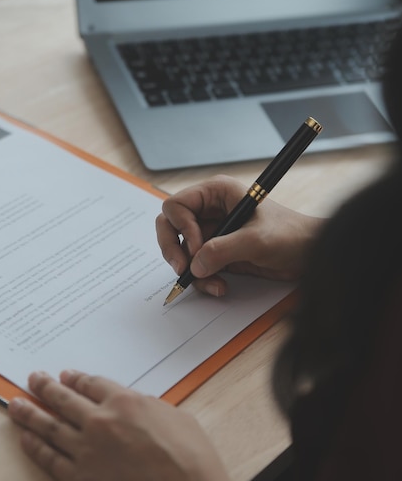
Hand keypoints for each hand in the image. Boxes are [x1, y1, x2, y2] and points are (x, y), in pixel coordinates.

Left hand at [8, 371, 233, 480]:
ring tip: (16, 404)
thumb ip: (148, 406)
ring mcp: (85, 451)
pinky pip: (49, 459)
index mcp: (125, 402)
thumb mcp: (176, 417)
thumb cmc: (191, 460)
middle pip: (64, 399)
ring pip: (49, 426)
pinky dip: (35, 447)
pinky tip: (26, 438)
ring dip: (30, 413)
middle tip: (33, 379)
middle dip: (45, 387)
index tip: (65, 377)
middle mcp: (100, 421)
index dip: (75, 379)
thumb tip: (134, 406)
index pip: (91, 384)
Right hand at [156, 175, 322, 296]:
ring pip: (182, 252)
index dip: (181, 229)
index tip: (197, 249)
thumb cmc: (290, 234)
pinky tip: (221, 286)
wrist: (309, 254)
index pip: (176, 206)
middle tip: (183, 270)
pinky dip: (203, 280)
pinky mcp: (218, 253)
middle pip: (170, 228)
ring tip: (213, 283)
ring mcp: (212, 233)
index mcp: (216, 193)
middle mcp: (209, 211)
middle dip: (174, 250)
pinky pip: (197, 268)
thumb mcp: (257, 240)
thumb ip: (223, 250)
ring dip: (192, 272)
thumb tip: (195, 266)